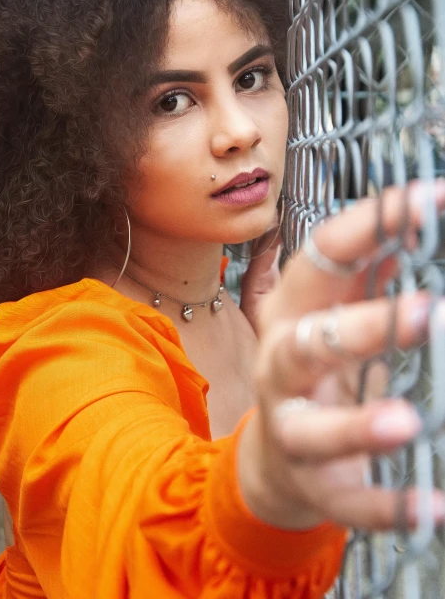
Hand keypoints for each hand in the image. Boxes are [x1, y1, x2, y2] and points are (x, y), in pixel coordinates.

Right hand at [238, 180, 444, 532]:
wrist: (279, 453)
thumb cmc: (320, 362)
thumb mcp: (337, 306)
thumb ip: (376, 263)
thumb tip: (425, 207)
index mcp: (294, 309)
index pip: (324, 256)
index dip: (374, 227)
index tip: (433, 200)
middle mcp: (282, 364)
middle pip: (309, 344)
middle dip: (363, 328)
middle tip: (426, 312)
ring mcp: (292, 426)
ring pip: (314, 426)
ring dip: (357, 424)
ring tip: (407, 422)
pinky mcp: (313, 482)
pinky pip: (346, 499)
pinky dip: (386, 506)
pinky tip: (433, 508)